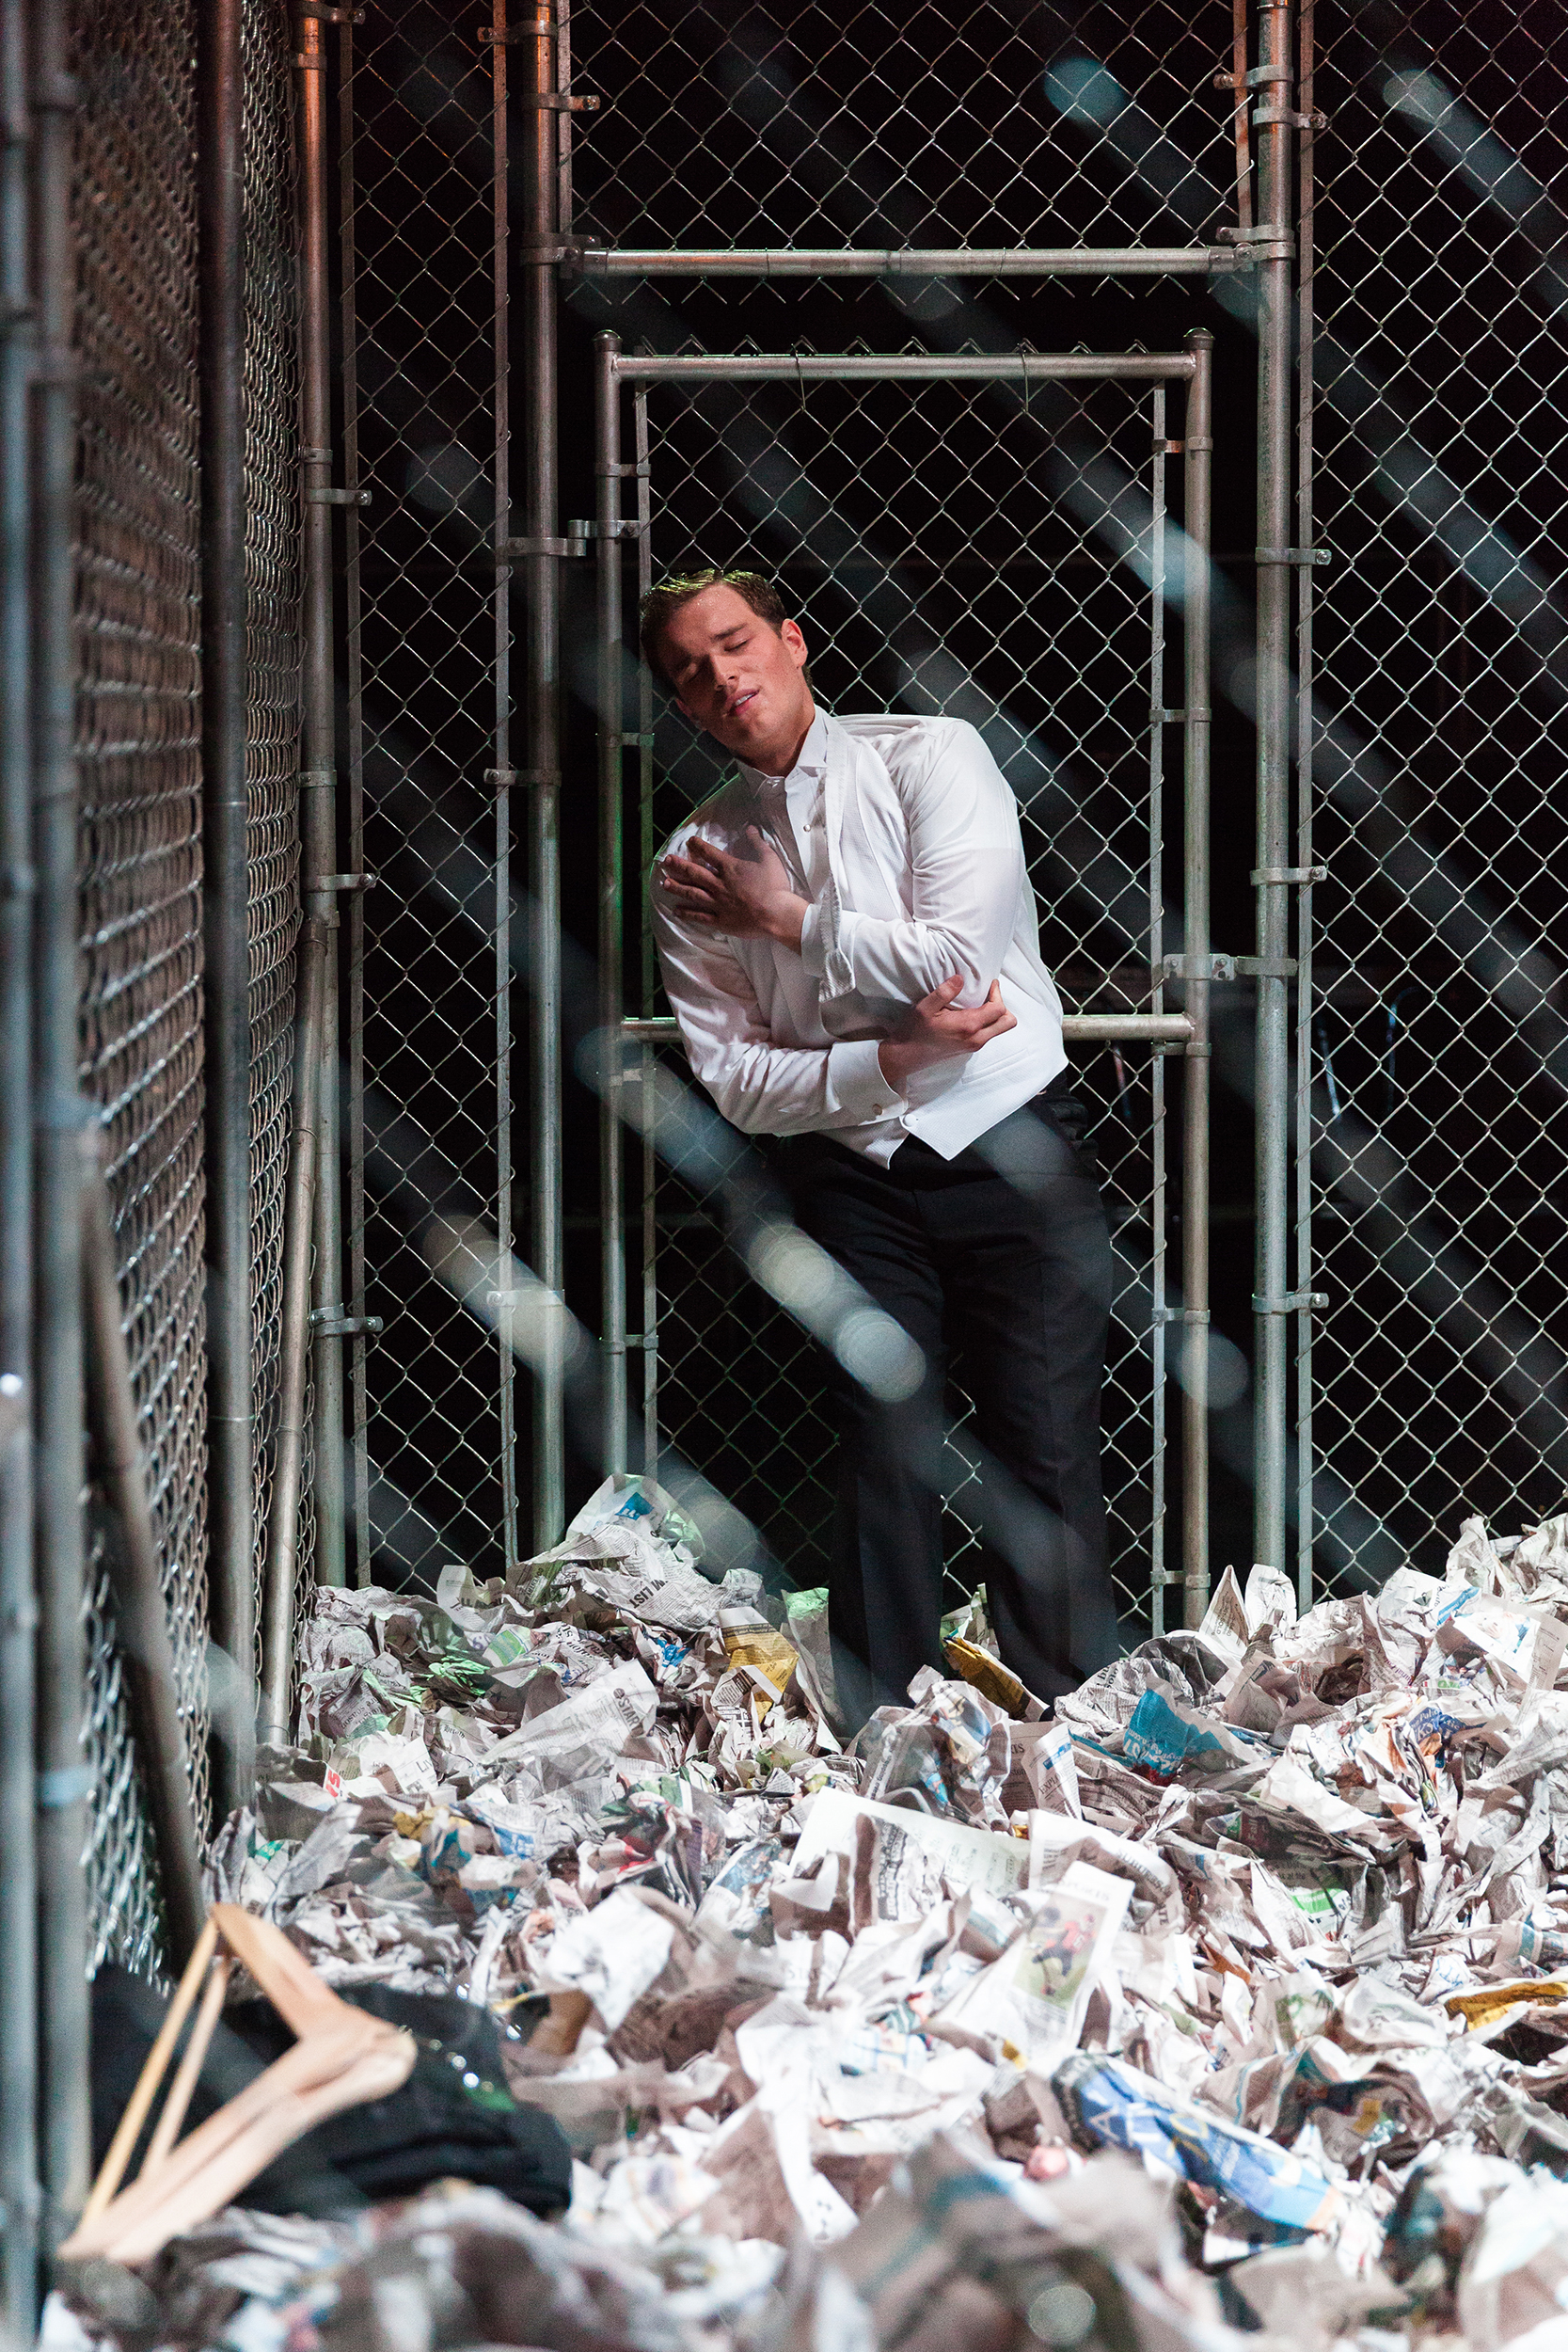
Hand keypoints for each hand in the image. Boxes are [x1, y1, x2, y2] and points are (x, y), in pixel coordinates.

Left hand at [657, 827, 806, 948]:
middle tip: (666, 861)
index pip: (709, 853)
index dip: (698, 845)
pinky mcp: (721, 920)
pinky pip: (700, 916)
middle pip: (694, 872)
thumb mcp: (769, 859)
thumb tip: (751, 828)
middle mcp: (719, 884)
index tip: (689, 841)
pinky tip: (677, 910)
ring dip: (677, 887)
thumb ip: (757, 843)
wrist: (777, 914)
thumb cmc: (775, 886)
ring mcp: (718, 903)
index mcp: (730, 868)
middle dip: (678, 866)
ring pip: (692, 893)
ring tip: (664, 883)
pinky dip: (687, 913)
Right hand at [877, 976, 1016, 1090]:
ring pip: (1000, 1029)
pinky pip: (990, 1033)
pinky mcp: (970, 1048)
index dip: (997, 993)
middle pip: (1008, 1022)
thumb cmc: (914, 1031)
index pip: (999, 1009)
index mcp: (968, 1026)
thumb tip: (960, 979)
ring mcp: (974, 1045)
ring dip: (996, 1014)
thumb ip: (944, 992)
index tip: (989, 984)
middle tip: (989, 994)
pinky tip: (972, 1013)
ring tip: (981, 1002)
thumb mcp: (925, 1008)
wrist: (906, 1056)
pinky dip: (988, 1022)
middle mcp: (976, 1038)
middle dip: (1003, 1005)